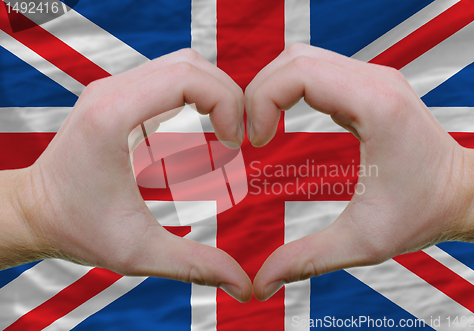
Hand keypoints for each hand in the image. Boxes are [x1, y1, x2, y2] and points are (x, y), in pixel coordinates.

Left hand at [0, 49, 251, 302]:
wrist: (34, 212)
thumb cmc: (77, 229)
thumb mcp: (139, 252)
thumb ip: (195, 265)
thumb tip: (243, 285)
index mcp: (114, 116)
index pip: (188, 77)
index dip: (227, 104)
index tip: (235, 144)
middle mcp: (111, 91)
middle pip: (191, 64)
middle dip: (227, 96)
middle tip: (237, 139)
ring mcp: (113, 88)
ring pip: (182, 64)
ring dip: (213, 93)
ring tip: (225, 132)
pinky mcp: (118, 96)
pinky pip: (168, 77)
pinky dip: (197, 95)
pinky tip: (205, 126)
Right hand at [245, 43, 473, 300]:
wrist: (462, 193)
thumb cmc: (424, 213)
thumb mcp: (363, 242)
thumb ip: (306, 259)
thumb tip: (260, 283)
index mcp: (376, 106)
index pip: (298, 73)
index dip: (261, 101)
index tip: (255, 142)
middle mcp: (375, 80)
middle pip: (294, 58)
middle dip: (258, 92)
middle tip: (250, 136)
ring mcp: (373, 77)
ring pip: (302, 58)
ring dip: (272, 88)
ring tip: (262, 128)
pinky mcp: (369, 84)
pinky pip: (317, 69)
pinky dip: (289, 88)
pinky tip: (283, 120)